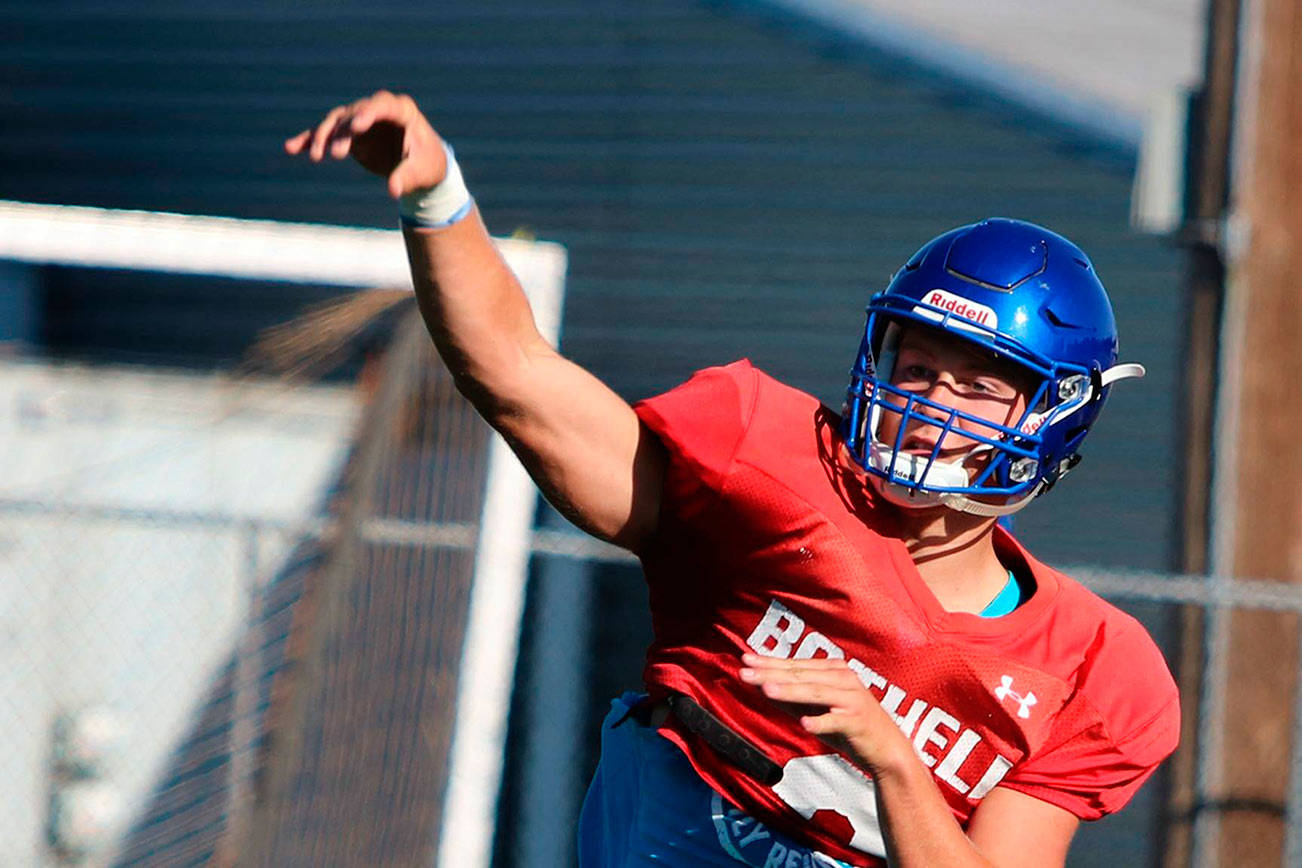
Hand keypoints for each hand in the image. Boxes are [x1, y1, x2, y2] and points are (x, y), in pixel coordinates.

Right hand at [284, 90, 447, 198]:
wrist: (420, 168)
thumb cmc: (427, 164)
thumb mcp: (422, 171)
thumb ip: (408, 177)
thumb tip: (394, 191)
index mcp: (401, 110)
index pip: (382, 105)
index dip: (368, 113)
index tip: (357, 126)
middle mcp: (377, 110)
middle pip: (353, 114)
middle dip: (343, 131)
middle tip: (338, 153)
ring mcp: (360, 120)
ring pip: (336, 122)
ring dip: (323, 136)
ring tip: (317, 156)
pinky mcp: (348, 134)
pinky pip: (325, 135)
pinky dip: (309, 140)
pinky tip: (291, 148)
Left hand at [740, 652, 912, 776]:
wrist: (886, 750)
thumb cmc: (849, 727)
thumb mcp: (818, 709)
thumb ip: (793, 699)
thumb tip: (762, 687)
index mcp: (834, 671)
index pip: (795, 665)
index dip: (769, 662)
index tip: (745, 659)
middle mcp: (844, 679)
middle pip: (801, 675)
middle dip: (770, 673)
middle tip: (745, 672)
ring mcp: (851, 699)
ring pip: (815, 693)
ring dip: (790, 691)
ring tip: (767, 690)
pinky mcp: (858, 721)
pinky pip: (836, 721)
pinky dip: (821, 722)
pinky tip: (805, 723)